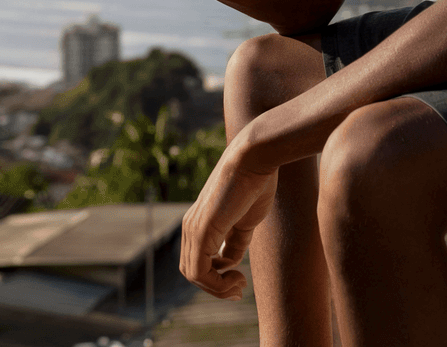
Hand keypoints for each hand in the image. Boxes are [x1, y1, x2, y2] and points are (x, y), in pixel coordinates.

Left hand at [179, 133, 277, 299]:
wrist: (255, 158)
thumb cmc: (255, 183)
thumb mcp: (245, 221)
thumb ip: (235, 242)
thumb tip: (230, 263)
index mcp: (199, 222)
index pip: (197, 262)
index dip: (217, 279)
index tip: (241, 281)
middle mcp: (190, 226)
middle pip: (192, 272)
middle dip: (217, 287)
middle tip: (241, 289)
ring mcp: (193, 228)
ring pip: (194, 275)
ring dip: (218, 288)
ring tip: (241, 285)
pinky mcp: (202, 230)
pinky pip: (199, 271)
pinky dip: (217, 284)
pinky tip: (238, 276)